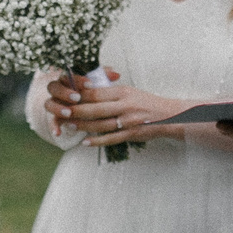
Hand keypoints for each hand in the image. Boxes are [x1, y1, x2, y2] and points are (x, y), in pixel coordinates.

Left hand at [45, 69, 178, 147]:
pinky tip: (85, 142)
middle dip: (76, 111)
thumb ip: (111, 92)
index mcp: (123, 92)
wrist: (169, 115)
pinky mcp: (132, 134)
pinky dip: (97, 141)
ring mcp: (128, 121)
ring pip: (100, 124)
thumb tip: (88, 90)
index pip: (97, 92)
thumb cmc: (146, 102)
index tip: (66, 96)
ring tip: (69, 126)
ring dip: (82, 126)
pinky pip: (111, 139)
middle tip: (62, 112)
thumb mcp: (130, 92)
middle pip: (95, 109)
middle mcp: (125, 105)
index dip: (79, 95)